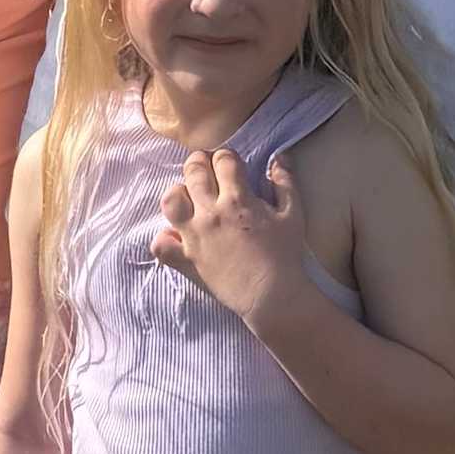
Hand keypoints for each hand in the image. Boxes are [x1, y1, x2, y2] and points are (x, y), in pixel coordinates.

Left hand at [147, 139, 312, 331]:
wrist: (271, 296)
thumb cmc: (285, 255)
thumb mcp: (293, 214)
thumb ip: (285, 182)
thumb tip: (279, 158)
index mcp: (238, 199)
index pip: (223, 160)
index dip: (227, 157)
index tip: (231, 165)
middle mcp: (211, 213)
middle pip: (194, 172)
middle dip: (200, 163)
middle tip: (206, 169)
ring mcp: (194, 237)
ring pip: (171, 201)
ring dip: (178, 194)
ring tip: (190, 199)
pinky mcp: (186, 260)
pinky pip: (161, 244)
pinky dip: (165, 238)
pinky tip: (178, 236)